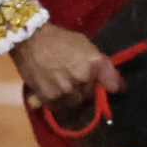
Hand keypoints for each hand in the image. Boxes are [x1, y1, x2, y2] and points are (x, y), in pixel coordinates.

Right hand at [10, 22, 124, 107]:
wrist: (29, 40)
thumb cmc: (59, 39)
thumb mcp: (85, 44)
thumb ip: (100, 63)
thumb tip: (116, 83)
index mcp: (94, 62)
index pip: (113, 84)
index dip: (114, 86)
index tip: (114, 88)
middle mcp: (83, 79)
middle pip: (91, 95)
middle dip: (86, 89)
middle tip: (76, 80)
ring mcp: (66, 90)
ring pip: (76, 102)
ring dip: (72, 96)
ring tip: (63, 85)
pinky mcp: (50, 99)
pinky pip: (60, 106)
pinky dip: (58, 101)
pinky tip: (53, 89)